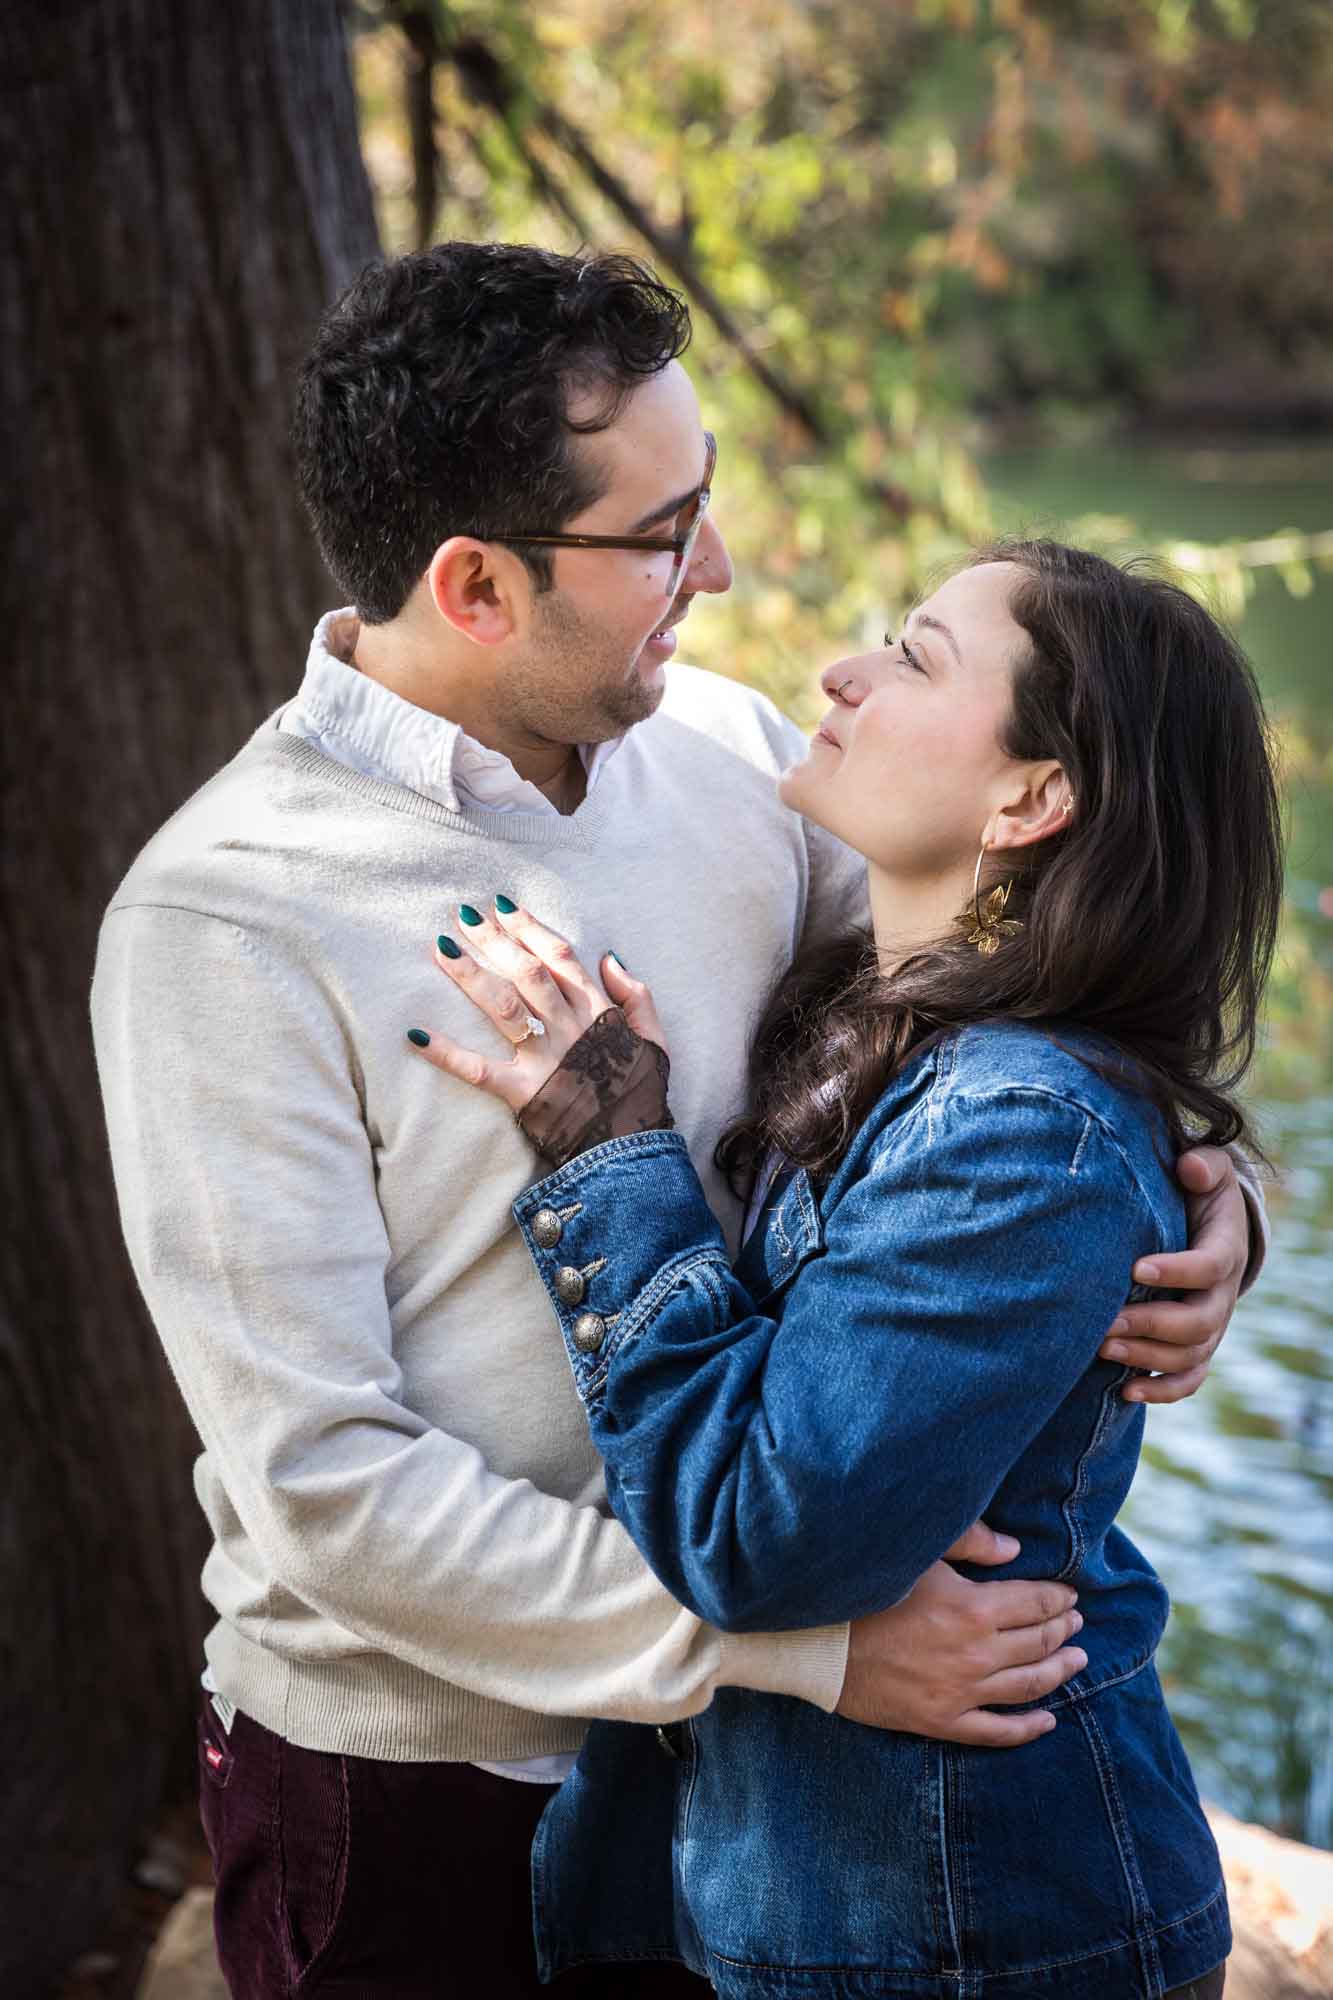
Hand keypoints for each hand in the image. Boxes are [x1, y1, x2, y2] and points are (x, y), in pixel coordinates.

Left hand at [405, 897, 668, 1107]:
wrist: (631, 1149)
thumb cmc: (640, 1094)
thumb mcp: (655, 1040)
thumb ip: (637, 997)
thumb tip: (610, 958)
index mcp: (597, 1012)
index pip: (561, 958)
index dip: (531, 929)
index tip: (504, 907)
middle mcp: (568, 1028)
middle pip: (527, 972)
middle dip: (495, 940)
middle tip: (463, 915)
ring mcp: (544, 1059)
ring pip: (503, 1007)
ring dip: (471, 975)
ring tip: (442, 948)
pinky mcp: (523, 1092)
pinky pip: (479, 1071)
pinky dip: (447, 1054)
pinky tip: (416, 1035)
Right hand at [835, 1523, 1084, 1746]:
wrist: (819, 1644)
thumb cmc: (866, 1591)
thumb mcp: (917, 1553)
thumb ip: (969, 1542)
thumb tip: (1013, 1548)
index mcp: (973, 1608)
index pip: (1035, 1602)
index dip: (1058, 1598)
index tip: (1071, 1594)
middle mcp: (976, 1654)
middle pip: (1038, 1642)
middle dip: (1063, 1630)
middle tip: (1076, 1622)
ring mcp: (961, 1693)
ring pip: (1028, 1686)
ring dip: (1058, 1671)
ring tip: (1077, 1660)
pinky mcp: (942, 1721)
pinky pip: (997, 1732)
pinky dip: (1029, 1728)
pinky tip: (1049, 1720)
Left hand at [1098, 1146, 1248, 1403]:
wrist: (1205, 1226)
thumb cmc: (1195, 1192)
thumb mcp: (1206, 1169)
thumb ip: (1202, 1164)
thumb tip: (1189, 1167)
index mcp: (1225, 1250)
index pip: (1211, 1267)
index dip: (1178, 1271)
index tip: (1136, 1268)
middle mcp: (1221, 1295)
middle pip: (1199, 1322)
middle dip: (1153, 1325)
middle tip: (1107, 1322)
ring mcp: (1210, 1326)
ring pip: (1190, 1356)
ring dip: (1148, 1359)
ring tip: (1103, 1349)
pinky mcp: (1194, 1348)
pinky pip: (1187, 1380)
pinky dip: (1160, 1391)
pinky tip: (1124, 1391)